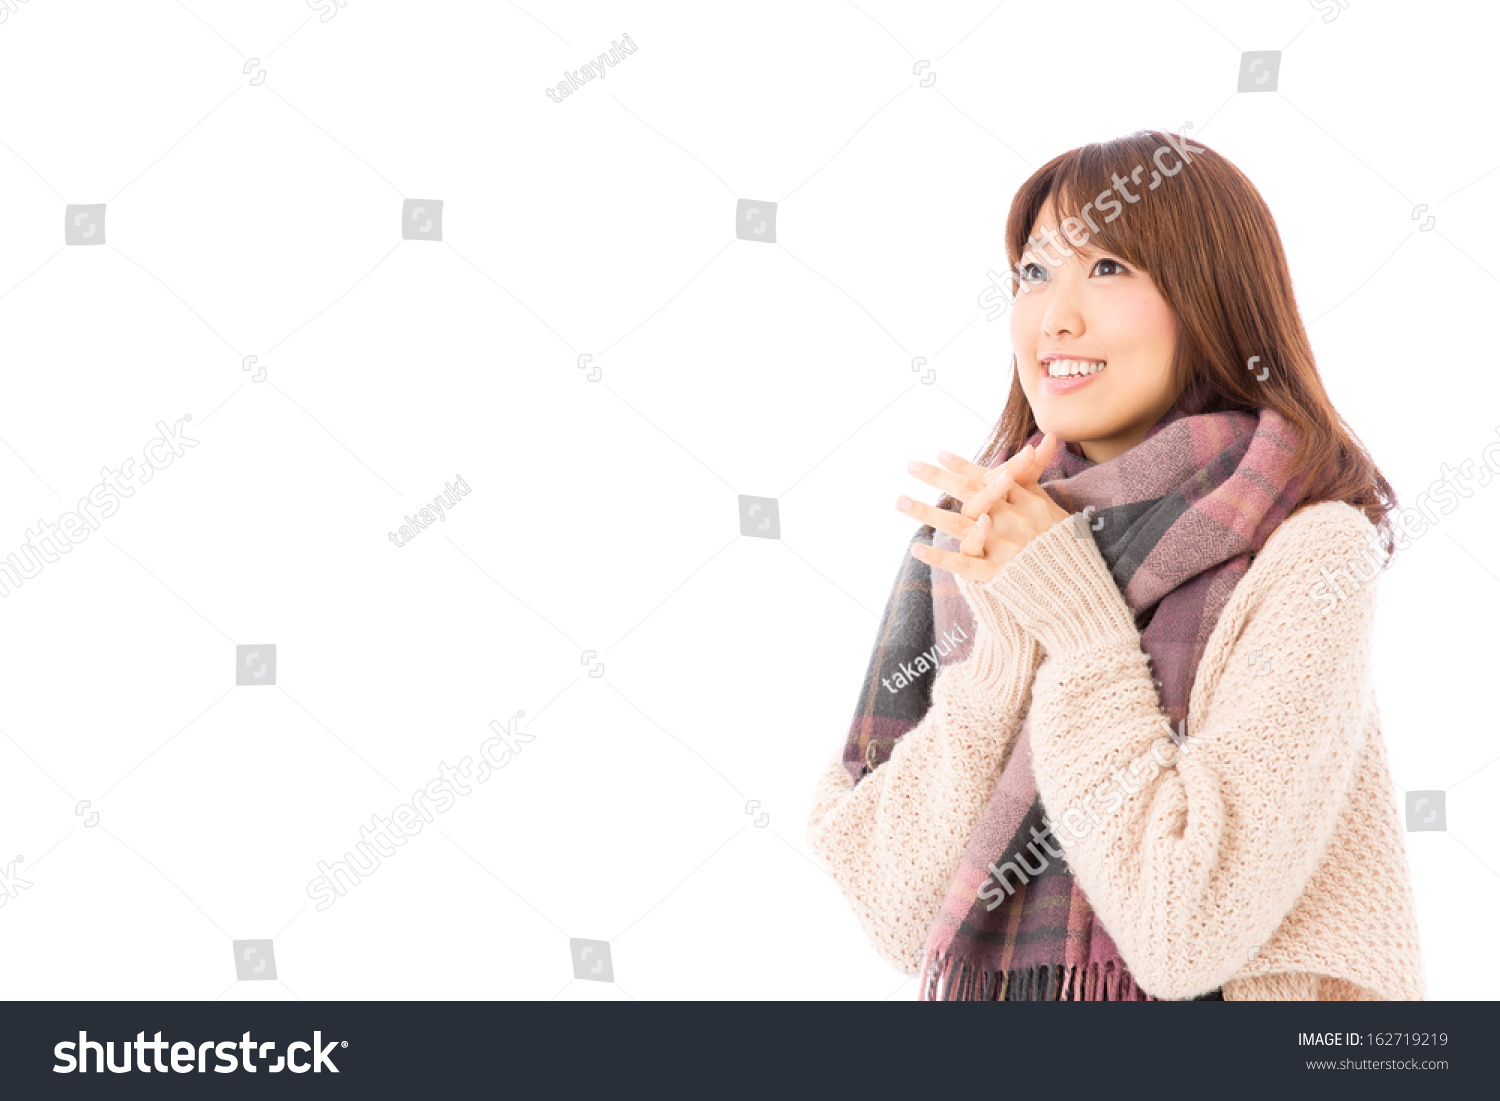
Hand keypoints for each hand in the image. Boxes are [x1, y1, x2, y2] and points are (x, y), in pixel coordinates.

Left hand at [896, 432, 1071, 582]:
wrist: (1074, 589)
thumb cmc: (1060, 546)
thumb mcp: (1051, 508)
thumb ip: (1034, 478)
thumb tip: (1044, 438)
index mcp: (1025, 503)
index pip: (989, 479)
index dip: (964, 466)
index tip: (940, 453)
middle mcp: (1012, 521)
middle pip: (970, 495)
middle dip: (938, 478)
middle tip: (911, 464)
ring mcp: (1003, 548)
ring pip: (959, 526)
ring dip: (927, 513)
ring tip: (900, 500)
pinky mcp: (996, 574)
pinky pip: (963, 564)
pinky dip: (939, 557)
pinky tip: (916, 548)